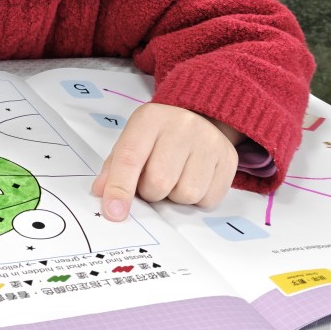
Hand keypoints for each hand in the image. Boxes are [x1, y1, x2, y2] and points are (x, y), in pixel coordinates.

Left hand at [91, 103, 240, 219]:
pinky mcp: (229, 158)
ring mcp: (209, 140)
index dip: (120, 188)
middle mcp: (182, 125)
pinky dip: (197, 199)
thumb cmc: (158, 136)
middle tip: (151, 182)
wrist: (199, 117)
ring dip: (174, 197)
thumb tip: (101, 193)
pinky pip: (208, 199)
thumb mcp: (132, 141)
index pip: (130, 157)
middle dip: (150, 192)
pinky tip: (193, 179)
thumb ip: (114, 168)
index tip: (114, 213)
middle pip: (159, 182)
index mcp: (150, 119)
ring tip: (174, 179)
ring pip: (186, 194)